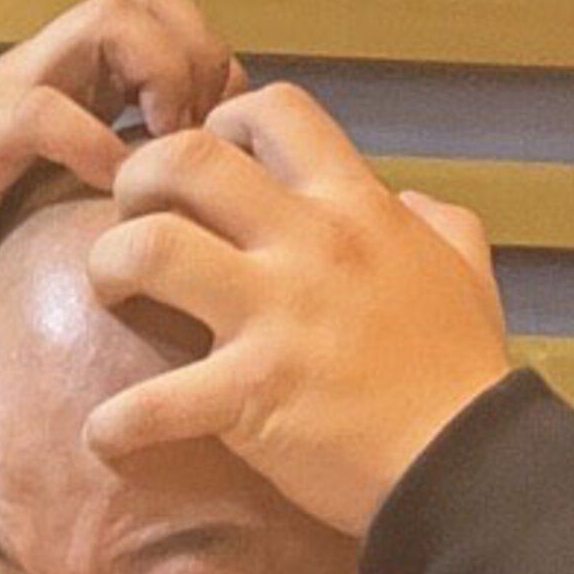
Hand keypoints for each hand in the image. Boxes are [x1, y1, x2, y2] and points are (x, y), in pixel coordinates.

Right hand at [0, 0, 245, 330]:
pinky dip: (94, 144)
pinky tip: (109, 192)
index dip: (212, 62)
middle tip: (200, 137)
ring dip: (158, 76)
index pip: (166, 12)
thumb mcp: (60, 207)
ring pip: (110, 19)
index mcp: (74, 78)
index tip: (222, 142)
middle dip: (195, 54)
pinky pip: (48, 110)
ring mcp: (9, 91)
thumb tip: (198, 220)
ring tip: (164, 150)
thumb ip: (115, 187)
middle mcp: (47, 67)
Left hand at [82, 82, 514, 537]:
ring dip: (106, 268)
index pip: (274, 110)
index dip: (220, 125)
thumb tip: (412, 201)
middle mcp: (308, 243)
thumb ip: (436, 223)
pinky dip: (113, 422)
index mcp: (354, 206)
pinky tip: (107, 435)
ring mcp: (274, 316)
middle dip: (137, 180)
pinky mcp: (248, 396)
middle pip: (189, 160)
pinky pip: (150, 402)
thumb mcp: (465, 269)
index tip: (204, 172)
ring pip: (150, 249)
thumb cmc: (460, 372)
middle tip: (128, 223)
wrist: (466, 463)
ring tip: (107, 299)